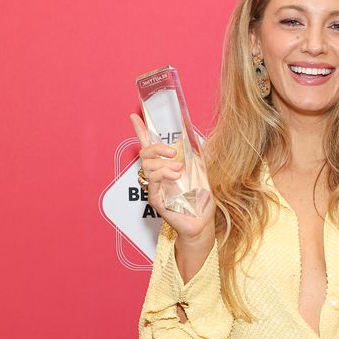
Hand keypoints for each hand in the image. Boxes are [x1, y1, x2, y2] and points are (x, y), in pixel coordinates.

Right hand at [129, 113, 215, 242]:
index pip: (149, 146)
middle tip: (172, 152)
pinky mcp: (155, 199)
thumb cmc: (200, 200)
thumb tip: (194, 137)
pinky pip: (152, 181)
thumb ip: (195, 155)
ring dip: (163, 163)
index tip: (135, 116)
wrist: (203, 221)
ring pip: (148, 166)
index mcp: (166, 167)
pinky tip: (176, 176)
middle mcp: (157, 176)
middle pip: (144, 154)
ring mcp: (154, 188)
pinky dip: (163, 174)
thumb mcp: (201, 171)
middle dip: (156, 147)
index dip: (141, 131)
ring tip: (179, 170)